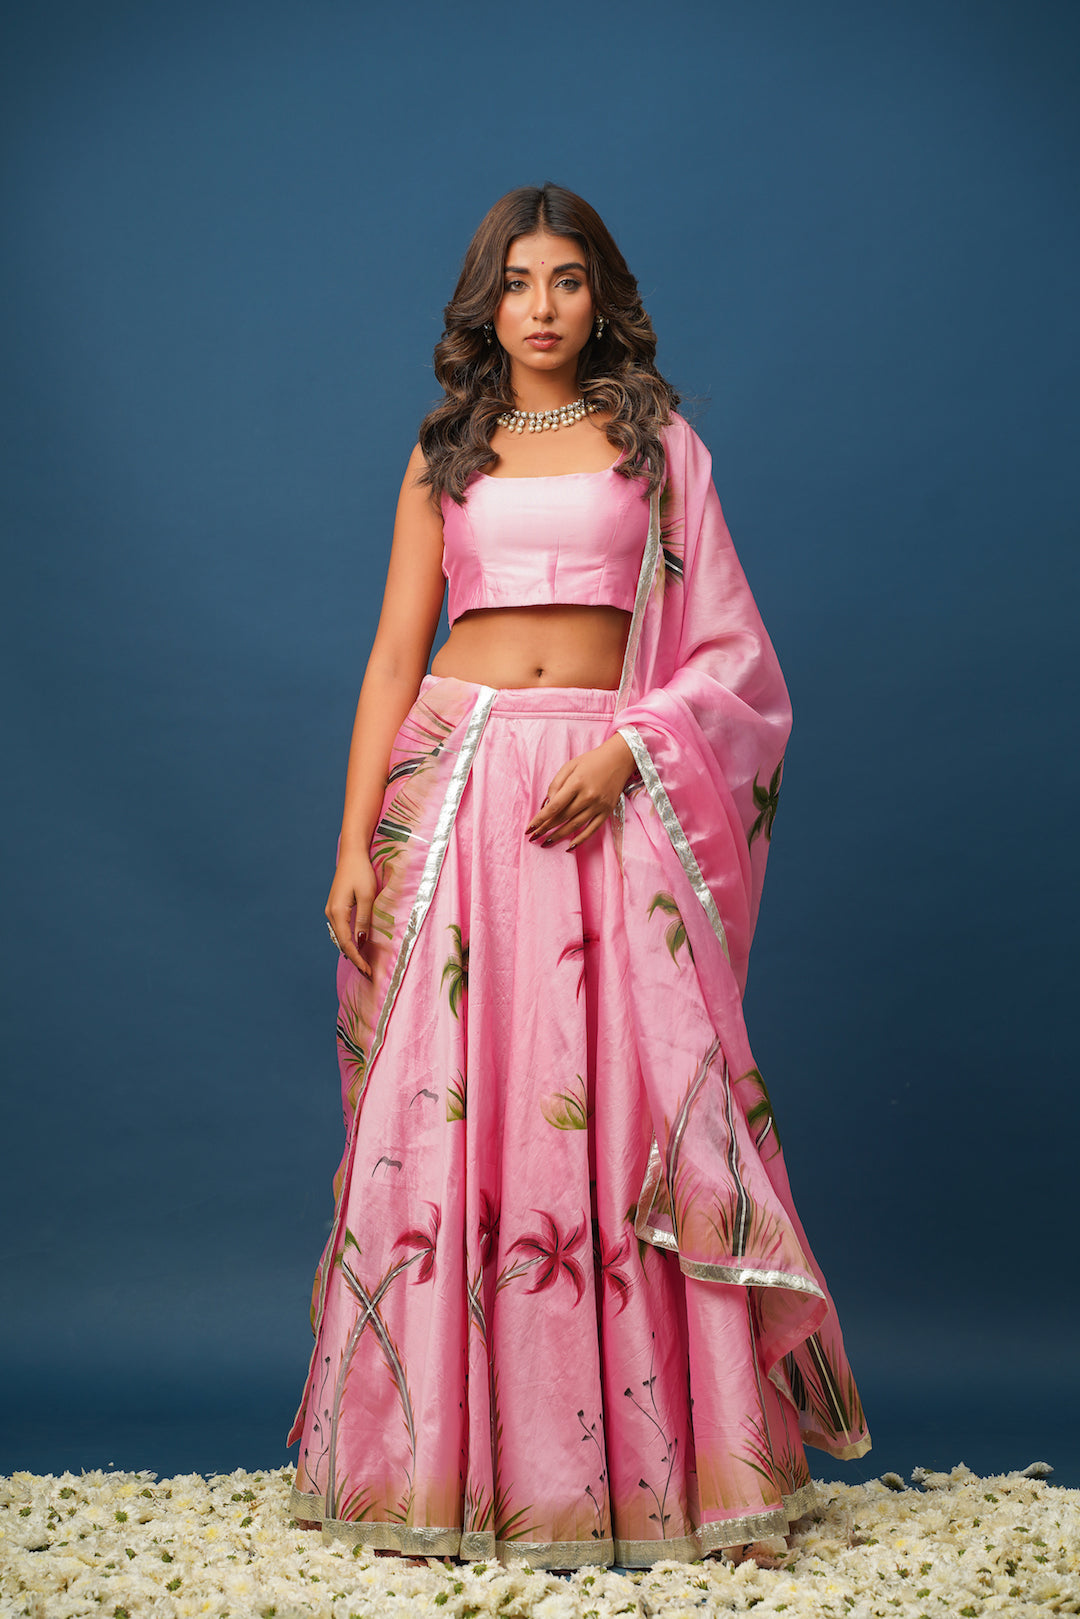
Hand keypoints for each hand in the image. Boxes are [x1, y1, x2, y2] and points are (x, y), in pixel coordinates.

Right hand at [325, 852, 376, 977]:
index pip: (347, 942)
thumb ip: (364, 919)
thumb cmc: (361, 872)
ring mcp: (331, 910)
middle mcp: (331, 913)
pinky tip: (357, 946)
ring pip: (340, 936)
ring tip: (364, 963)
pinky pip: (341, 928)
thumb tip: (361, 941)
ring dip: (351, 950)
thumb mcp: (367, 896)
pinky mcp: (335, 906)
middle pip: (342, 942)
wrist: (352, 854)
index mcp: (337, 912)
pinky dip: (349, 939)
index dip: (357, 958)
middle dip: (355, 958)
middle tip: (368, 972)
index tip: (367, 971)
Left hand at [525, 733, 636, 851]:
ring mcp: (599, 805)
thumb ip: (556, 784)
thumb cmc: (591, 761)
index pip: (554, 806)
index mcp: (576, 783)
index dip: (540, 819)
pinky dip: (581, 839)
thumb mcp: (570, 766)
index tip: (529, 828)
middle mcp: (588, 796)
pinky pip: (592, 829)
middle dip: (546, 828)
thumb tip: (546, 805)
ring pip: (575, 826)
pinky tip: (569, 846)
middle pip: (563, 817)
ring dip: (559, 836)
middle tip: (534, 837)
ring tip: (546, 842)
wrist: (619, 759)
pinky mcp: (607, 811)